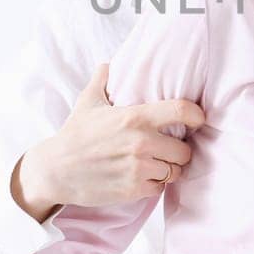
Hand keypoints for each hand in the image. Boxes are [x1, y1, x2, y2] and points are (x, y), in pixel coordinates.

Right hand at [14, 63, 205, 220]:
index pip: (181, 111)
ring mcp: (139, 168)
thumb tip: (109, 64)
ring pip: (174, 171)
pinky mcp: (134, 189)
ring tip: (156, 163)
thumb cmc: (75, 134)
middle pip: (184, 150)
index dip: (196, 115)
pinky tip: (143, 177)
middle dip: (179, 150)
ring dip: (168, 168)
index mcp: (135, 117)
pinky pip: (160, 188)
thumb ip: (103, 80)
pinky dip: (154, 184)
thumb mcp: (88, 102)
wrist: (56, 170)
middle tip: (169, 148)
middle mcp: (141, 143)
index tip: (198, 119)